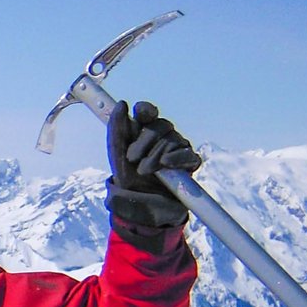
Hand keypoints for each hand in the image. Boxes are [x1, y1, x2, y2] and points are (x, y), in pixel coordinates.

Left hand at [106, 100, 201, 228]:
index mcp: (144, 131)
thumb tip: (121, 104)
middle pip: (160, 126)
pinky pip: (187, 154)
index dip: (146, 110)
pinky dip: (176, 158)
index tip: (142, 114)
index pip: (148, 113)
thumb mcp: (117, 154)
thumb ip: (116, 128)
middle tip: (133, 158)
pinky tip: (166, 164)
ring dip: (155, 155)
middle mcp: (163, 136)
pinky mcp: (189, 163)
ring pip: (172, 140)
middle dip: (145, 141)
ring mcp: (177, 148)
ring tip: (145, 170)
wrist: (139, 203)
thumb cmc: (128, 177)